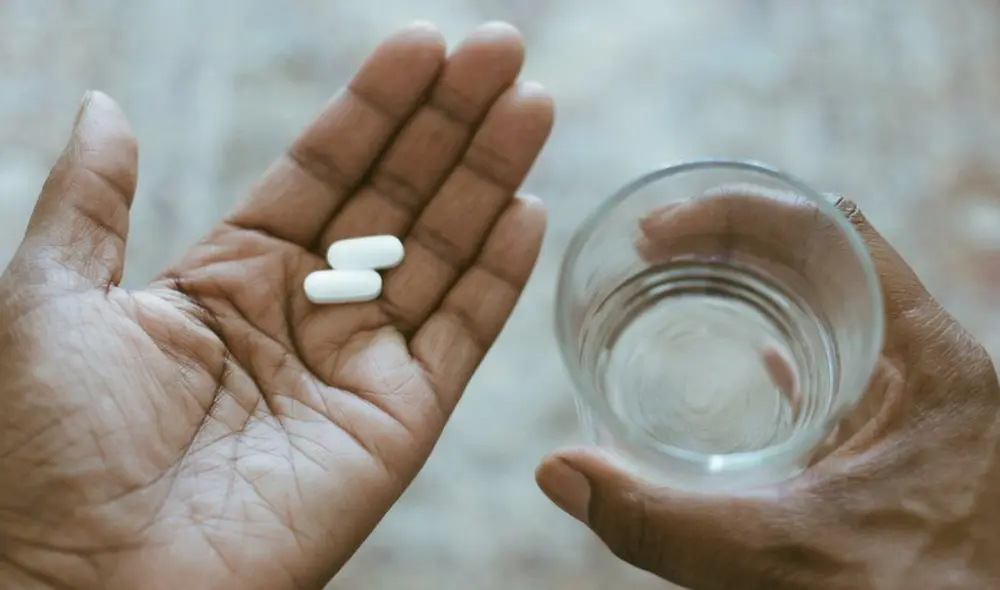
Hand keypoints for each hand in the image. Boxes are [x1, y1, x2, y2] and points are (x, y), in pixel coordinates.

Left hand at [0, 21, 552, 589]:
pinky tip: (528, 205)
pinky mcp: (398, 423)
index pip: (322, 169)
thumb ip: (91, 200)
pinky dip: (498, 273)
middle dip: (449, 120)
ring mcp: (358, 366)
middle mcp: (304, 312)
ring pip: (439, 253)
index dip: (372, 104)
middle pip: (394, 197)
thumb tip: (105, 105)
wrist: (84, 586)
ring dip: (488, 175)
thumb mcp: (48, 299)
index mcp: (229, 276)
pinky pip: (461, 335)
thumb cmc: (45, 452)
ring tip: (530, 102)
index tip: (421, 42)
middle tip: (500, 48)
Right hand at [536, 196, 999, 588]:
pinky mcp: (905, 436)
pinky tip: (750, 362)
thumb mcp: (775, 556)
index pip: (833, 231)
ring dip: (754, 285)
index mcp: (929, 362)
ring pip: (831, 303)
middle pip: (825, 256)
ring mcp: (922, 400)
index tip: (658, 231)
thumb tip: (558, 473)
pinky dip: (787, 340)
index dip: (737, 212)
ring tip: (677, 282)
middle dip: (729, 240)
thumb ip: (659, 519)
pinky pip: (843, 357)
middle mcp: (931, 365)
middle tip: (649, 248)